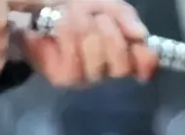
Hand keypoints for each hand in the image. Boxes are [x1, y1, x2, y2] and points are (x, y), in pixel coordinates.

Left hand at [21, 0, 159, 86]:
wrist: (39, 10)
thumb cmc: (73, 7)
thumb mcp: (104, 4)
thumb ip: (124, 16)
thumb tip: (141, 34)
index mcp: (121, 52)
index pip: (144, 65)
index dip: (146, 58)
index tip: (139, 42)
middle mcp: (106, 70)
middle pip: (122, 64)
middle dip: (109, 32)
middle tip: (96, 18)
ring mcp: (84, 77)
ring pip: (98, 57)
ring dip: (86, 27)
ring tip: (74, 15)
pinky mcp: (63, 77)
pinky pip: (74, 56)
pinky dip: (69, 32)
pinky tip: (60, 24)